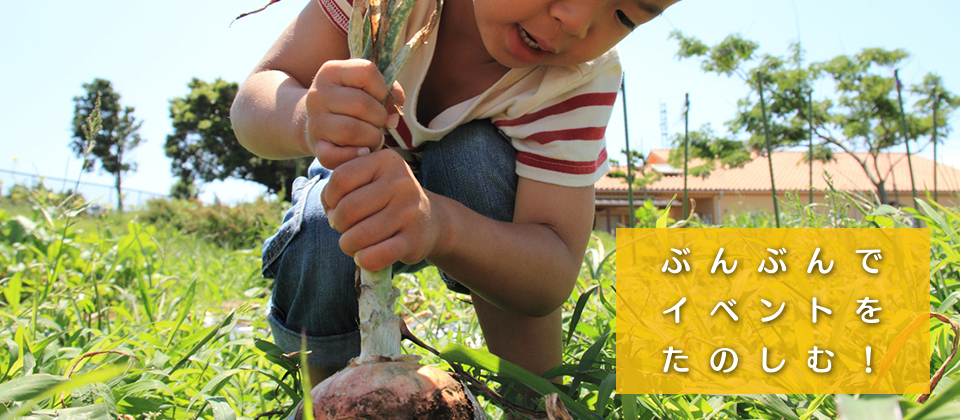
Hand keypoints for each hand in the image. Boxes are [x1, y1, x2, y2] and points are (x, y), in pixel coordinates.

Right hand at [305, 59, 404, 168]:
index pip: (367, 72)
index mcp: (331, 71)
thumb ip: (389, 93)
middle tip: (378, 123)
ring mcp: (315, 122)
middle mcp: (318, 94)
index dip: (382, 88)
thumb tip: (394, 118)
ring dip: (373, 137)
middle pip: (362, 104)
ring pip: (352, 131)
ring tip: (373, 137)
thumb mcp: (365, 87)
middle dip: (380, 117)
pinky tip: (364, 152)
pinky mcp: (316, 146)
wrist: (313, 120)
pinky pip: (336, 156)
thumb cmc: (349, 101)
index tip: (379, 98)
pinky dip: (355, 156)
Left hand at [321, 149, 444, 270]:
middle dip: (338, 224)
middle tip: (346, 228)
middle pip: (347, 209)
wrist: (431, 220)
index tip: (337, 207)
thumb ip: (340, 184)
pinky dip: (364, 260)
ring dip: (348, 245)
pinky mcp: (414, 239)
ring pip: (358, 236)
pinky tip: (365, 257)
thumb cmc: (387, 200)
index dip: (329, 198)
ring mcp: (410, 211)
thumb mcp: (369, 179)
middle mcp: (401, 182)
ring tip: (354, 243)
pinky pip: (376, 256)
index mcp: (386, 161)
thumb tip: (331, 214)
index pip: (341, 178)